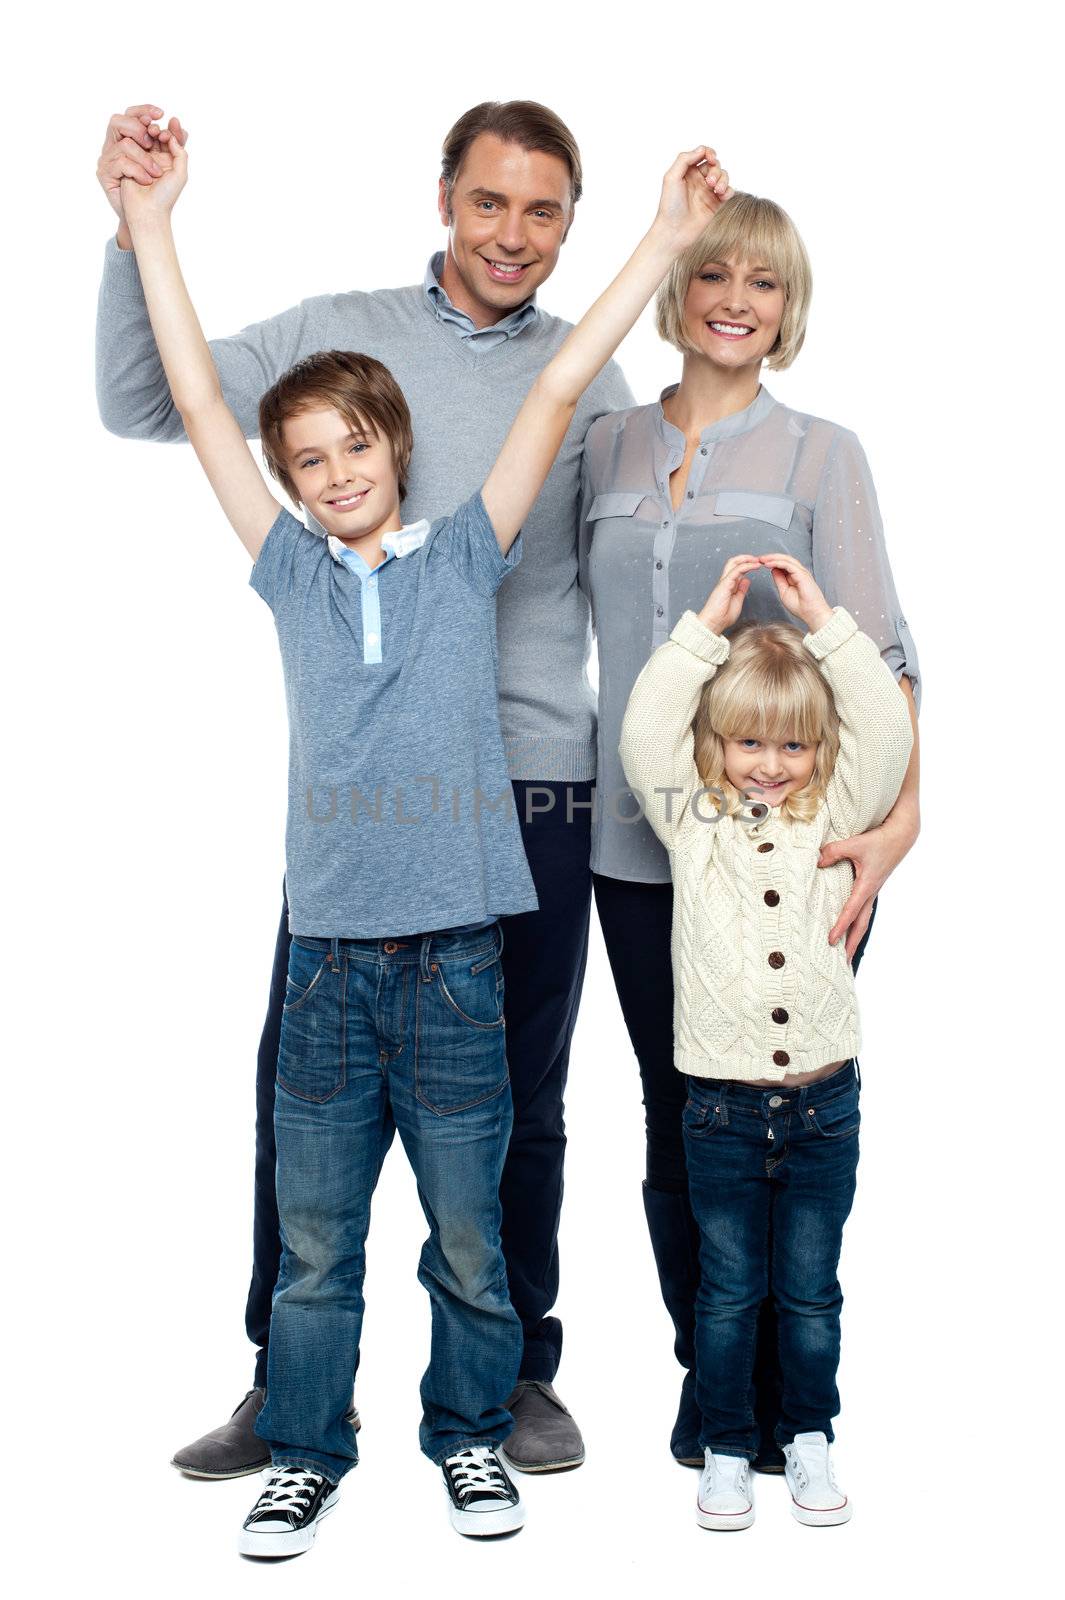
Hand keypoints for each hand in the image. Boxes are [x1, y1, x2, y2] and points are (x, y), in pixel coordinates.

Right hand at [120, 127, 187, 226]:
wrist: (151, 214)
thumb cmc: (165, 196)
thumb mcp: (180, 172)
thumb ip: (180, 150)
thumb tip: (171, 128)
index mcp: (150, 149)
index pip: (146, 123)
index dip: (152, 118)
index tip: (166, 128)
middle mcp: (133, 150)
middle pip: (126, 122)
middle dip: (141, 127)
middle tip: (156, 135)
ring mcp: (120, 158)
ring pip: (126, 143)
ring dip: (144, 159)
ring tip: (155, 174)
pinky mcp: (110, 170)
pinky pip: (121, 160)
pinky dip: (137, 171)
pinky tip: (145, 181)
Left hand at [652, 146, 732, 252]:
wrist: (674, 231)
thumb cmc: (670, 206)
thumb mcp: (671, 177)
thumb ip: (685, 159)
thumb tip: (702, 149)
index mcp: (687, 172)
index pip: (703, 154)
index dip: (709, 153)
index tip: (711, 159)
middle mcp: (698, 180)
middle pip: (715, 165)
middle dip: (716, 170)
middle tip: (709, 182)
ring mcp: (707, 192)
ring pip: (723, 177)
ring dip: (723, 180)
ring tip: (716, 190)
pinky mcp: (715, 204)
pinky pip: (728, 191)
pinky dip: (728, 190)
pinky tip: (722, 195)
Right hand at [697, 553, 759, 634]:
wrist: (714, 623)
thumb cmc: (723, 616)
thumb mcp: (737, 601)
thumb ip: (741, 590)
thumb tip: (746, 580)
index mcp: (729, 585)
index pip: (737, 569)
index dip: (747, 564)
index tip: (758, 564)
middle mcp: (726, 581)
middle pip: (734, 562)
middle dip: (746, 558)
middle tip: (758, 559)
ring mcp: (724, 581)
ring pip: (734, 563)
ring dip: (747, 559)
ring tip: (758, 560)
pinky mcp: (725, 584)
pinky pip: (736, 571)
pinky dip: (747, 566)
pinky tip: (755, 565)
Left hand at [759, 552, 833, 631]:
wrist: (811, 614)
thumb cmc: (800, 606)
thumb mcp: (784, 591)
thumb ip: (779, 580)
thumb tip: (773, 570)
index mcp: (795, 576)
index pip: (783, 564)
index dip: (771, 562)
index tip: (760, 563)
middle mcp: (799, 572)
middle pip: (784, 559)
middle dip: (771, 558)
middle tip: (759, 558)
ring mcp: (801, 572)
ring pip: (786, 559)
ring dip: (773, 558)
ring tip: (762, 559)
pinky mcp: (802, 574)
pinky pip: (788, 565)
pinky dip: (777, 563)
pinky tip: (768, 564)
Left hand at [817, 815, 917, 960]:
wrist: (902, 835)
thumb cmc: (880, 840)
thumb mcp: (855, 843)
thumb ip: (834, 851)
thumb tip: (817, 861)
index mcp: (866, 886)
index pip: (851, 911)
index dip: (840, 926)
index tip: (831, 940)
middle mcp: (871, 892)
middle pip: (861, 925)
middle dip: (852, 944)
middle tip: (844, 963)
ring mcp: (872, 890)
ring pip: (863, 919)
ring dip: (855, 936)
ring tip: (847, 953)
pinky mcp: (872, 886)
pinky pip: (864, 909)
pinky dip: (857, 921)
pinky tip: (851, 926)